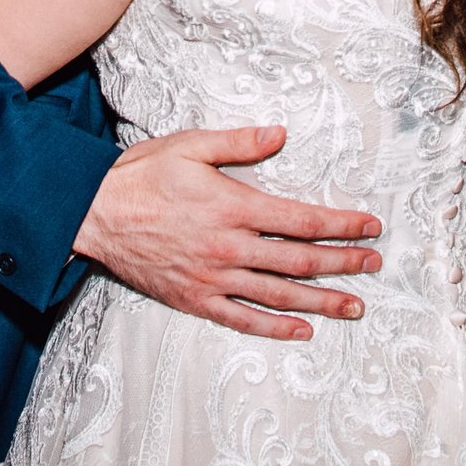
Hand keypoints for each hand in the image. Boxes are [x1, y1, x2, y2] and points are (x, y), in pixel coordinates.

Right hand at [73, 126, 382, 339]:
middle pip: (299, 261)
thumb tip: (281, 135)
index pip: (302, 220)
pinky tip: (302, 331)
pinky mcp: (194, 299)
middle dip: (343, 263)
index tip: (370, 228)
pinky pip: (242, 319)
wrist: (91, 214)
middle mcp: (229, 247)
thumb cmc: (140, 176)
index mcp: (233, 207)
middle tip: (374, 266)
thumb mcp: (189, 146)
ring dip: (321, 302)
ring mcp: (213, 278)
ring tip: (354, 306)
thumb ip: (239, 143)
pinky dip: (275, 328)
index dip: (341, 226)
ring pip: (279, 296)